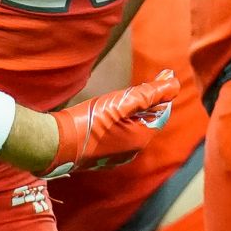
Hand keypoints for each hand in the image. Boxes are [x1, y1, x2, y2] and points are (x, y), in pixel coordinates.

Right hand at [45, 71, 179, 176]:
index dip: (163, 92)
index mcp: (141, 137)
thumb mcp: (121, 102)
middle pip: (148, 121)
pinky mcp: (102, 156)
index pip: (161, 112)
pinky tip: (112, 114)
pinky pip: (120, 135)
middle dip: (151, 101)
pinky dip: (122, 122)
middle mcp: (133, 150)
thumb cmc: (88, 121)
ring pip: (134, 128)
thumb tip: (174, 83)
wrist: (56, 144)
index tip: (165, 74)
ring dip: (136, 112)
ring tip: (133, 95)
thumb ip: (149, 93)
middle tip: (152, 80)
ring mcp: (117, 155)